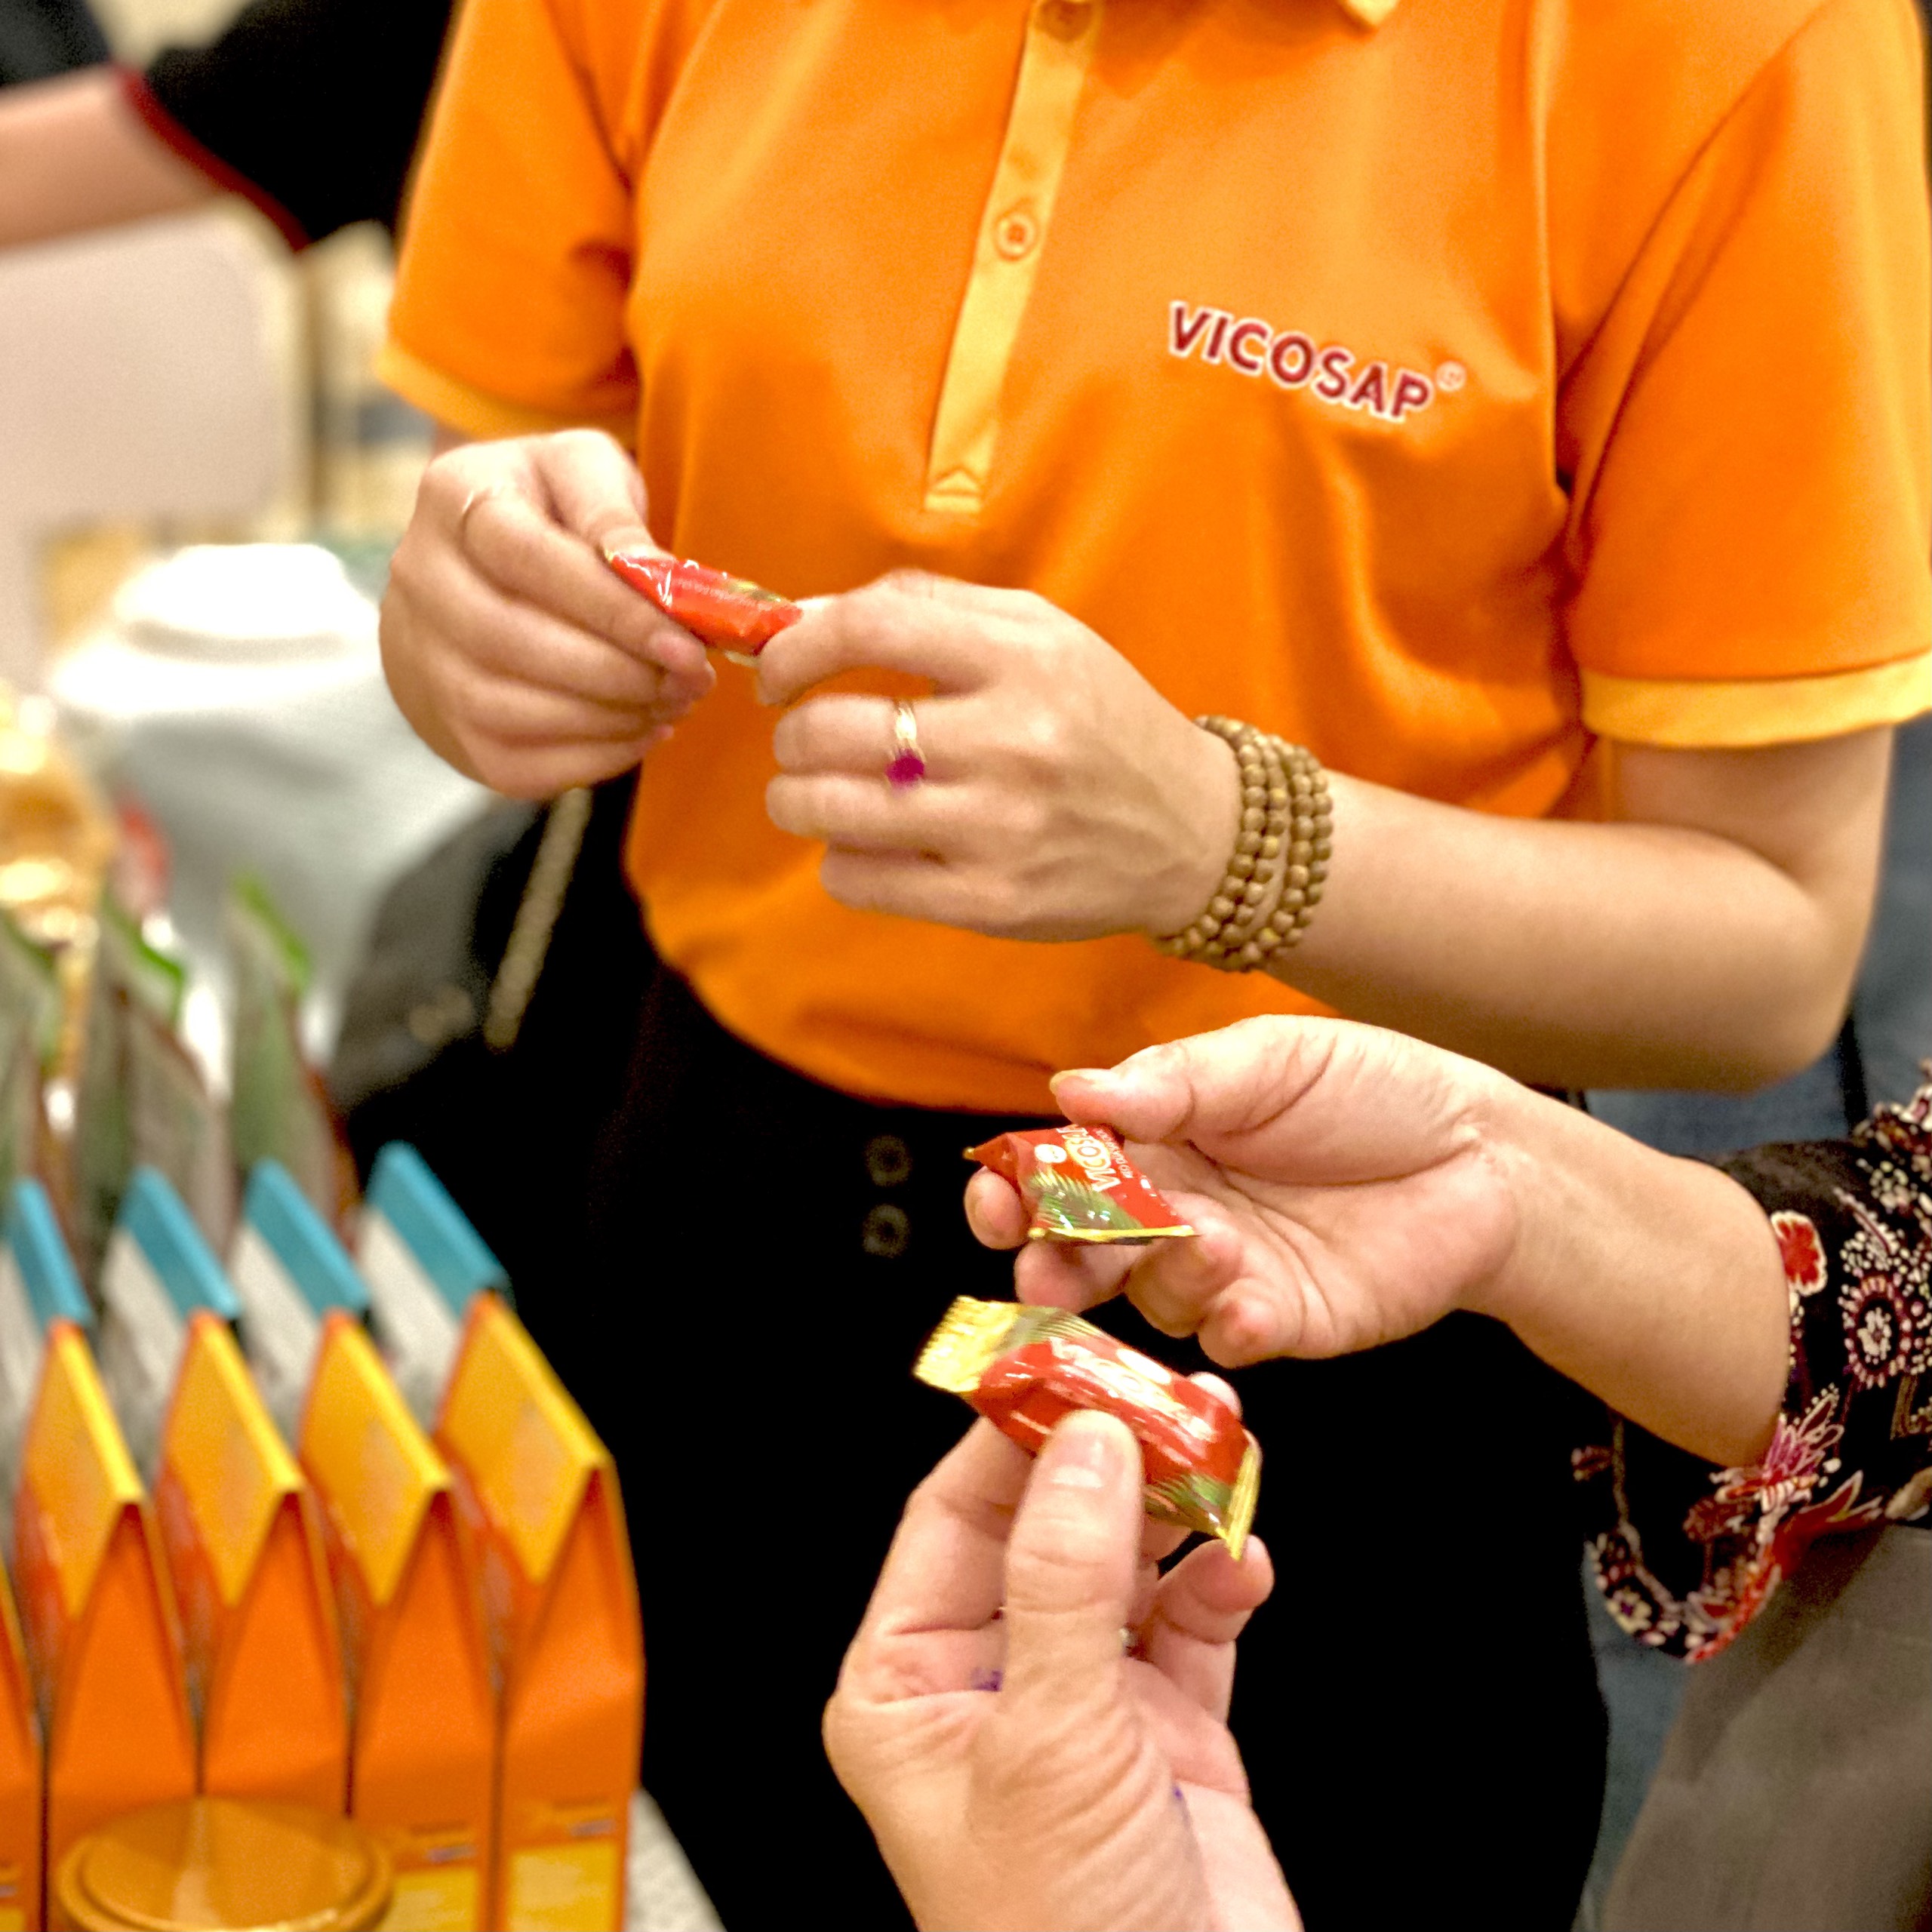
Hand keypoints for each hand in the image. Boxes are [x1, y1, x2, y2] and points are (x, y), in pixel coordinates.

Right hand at [380, 430, 713, 795]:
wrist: (476, 562)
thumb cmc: (547, 510)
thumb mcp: (582, 471)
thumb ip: (613, 510)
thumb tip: (653, 575)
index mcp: (455, 498)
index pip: (528, 559)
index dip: (613, 610)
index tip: (685, 645)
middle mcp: (420, 579)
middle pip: (511, 641)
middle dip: (617, 672)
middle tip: (691, 681)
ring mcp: (419, 658)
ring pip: (506, 709)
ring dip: (607, 718)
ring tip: (673, 702)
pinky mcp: (442, 725)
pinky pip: (512, 763)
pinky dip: (590, 758)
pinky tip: (642, 731)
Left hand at [757, 572, 1237, 939]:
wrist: (1195, 829)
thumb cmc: (1101, 722)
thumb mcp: (1042, 633)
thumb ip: (927, 608)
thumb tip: (802, 617)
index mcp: (1024, 658)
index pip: (870, 627)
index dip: (796, 647)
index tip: (778, 671)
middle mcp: (1013, 741)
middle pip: (835, 730)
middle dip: (793, 736)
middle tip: (803, 743)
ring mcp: (1001, 829)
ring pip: (834, 812)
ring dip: (796, 801)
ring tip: (808, 796)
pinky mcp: (992, 901)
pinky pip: (863, 882)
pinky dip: (839, 864)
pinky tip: (861, 849)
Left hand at [825, 1411, 1297, 1931]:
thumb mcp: (1051, 1741)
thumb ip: (1063, 1580)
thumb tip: (1076, 1446)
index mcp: (909, 1685)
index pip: (951, 1516)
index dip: (1011, 1431)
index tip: (1066, 1363)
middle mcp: (990, 1684)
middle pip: (1046, 1525)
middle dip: (1110, 1460)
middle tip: (1165, 1393)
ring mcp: (1082, 1705)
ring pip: (1125, 1564)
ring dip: (1176, 1508)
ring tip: (1220, 1449)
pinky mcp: (1167, 1732)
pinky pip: (1192, 1621)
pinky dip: (1221, 1581)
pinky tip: (1242, 1557)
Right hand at [964, 1015, 1524, 1364]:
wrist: (1483, 1153)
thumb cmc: (1373, 1088)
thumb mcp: (1269, 1059)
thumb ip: (1172, 1080)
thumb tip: (1071, 1089)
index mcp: (1157, 1137)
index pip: (1062, 1170)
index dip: (1019, 1187)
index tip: (996, 1195)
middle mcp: (1175, 1211)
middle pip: (1085, 1250)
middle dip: (1055, 1261)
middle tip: (1048, 1266)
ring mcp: (1224, 1273)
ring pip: (1153, 1297)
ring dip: (1165, 1276)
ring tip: (1213, 1240)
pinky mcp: (1281, 1323)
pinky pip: (1230, 1341)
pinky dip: (1230, 1327)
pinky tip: (1253, 1304)